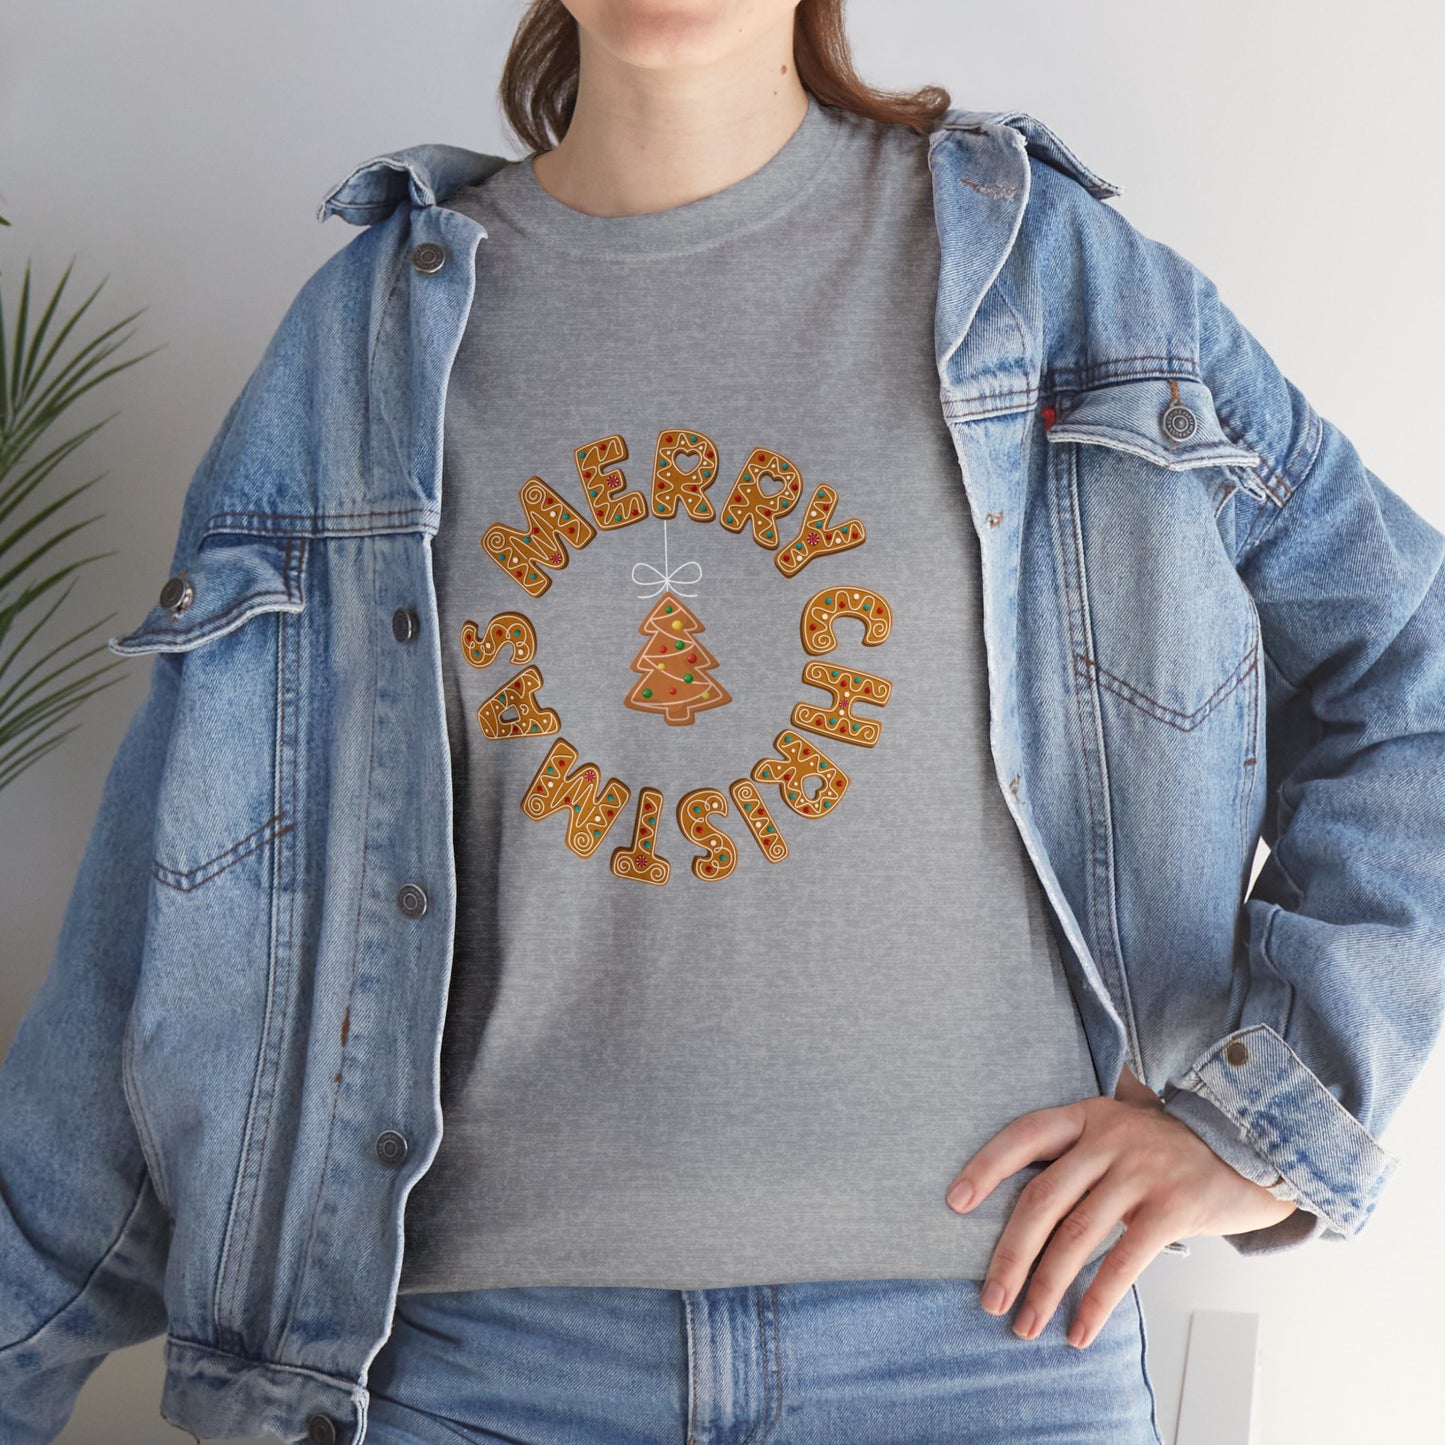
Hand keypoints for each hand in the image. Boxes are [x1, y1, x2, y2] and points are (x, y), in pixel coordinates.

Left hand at [944, 1066, 1297, 1348]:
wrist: (1256, 1143)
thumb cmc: (1174, 1147)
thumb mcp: (1123, 1129)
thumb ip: (1081, 1152)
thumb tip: (1022, 1205)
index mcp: (1088, 1115)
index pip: (1023, 1135)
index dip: (986, 1168)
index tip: (954, 1202)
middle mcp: (1109, 1137)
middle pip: (1043, 1199)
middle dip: (1010, 1254)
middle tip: (989, 1298)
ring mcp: (1141, 1170)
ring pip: (1077, 1236)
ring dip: (1046, 1287)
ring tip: (1025, 1323)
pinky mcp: (1173, 1206)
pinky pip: (1124, 1261)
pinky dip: (1097, 1300)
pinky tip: (1079, 1330)